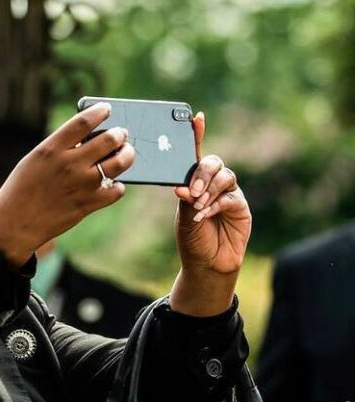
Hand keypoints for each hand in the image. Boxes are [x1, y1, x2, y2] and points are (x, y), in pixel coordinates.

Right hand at [0, 103, 136, 266]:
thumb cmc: (21, 190)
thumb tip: (90, 141)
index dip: (100, 112)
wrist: (13, 224)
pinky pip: (116, 190)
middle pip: (109, 139)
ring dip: (127, 155)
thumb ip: (59, 149)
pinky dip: (117, 186)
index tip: (106, 109)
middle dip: (119, 134)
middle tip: (121, 134)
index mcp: (51, 149)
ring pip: (120, 162)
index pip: (83, 121)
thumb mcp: (34, 161)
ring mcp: (81, 185)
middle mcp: (69, 164)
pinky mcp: (88, 204)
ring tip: (125, 153)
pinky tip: (112, 184)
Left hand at [169, 112, 251, 315]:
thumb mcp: (183, 217)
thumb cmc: (192, 238)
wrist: (207, 262)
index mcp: (194, 181)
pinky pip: (230, 197)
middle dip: (202, 173)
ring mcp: (228, 192)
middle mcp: (213, 183)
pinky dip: (216, 205)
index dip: (197, 135)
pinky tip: (205, 215)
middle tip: (191, 191)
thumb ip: (186, 199)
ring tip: (198, 207)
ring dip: (209, 190)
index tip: (195, 118)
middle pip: (213, 162)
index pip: (196, 155)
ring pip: (224, 177)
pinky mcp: (240, 205)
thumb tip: (182, 186)